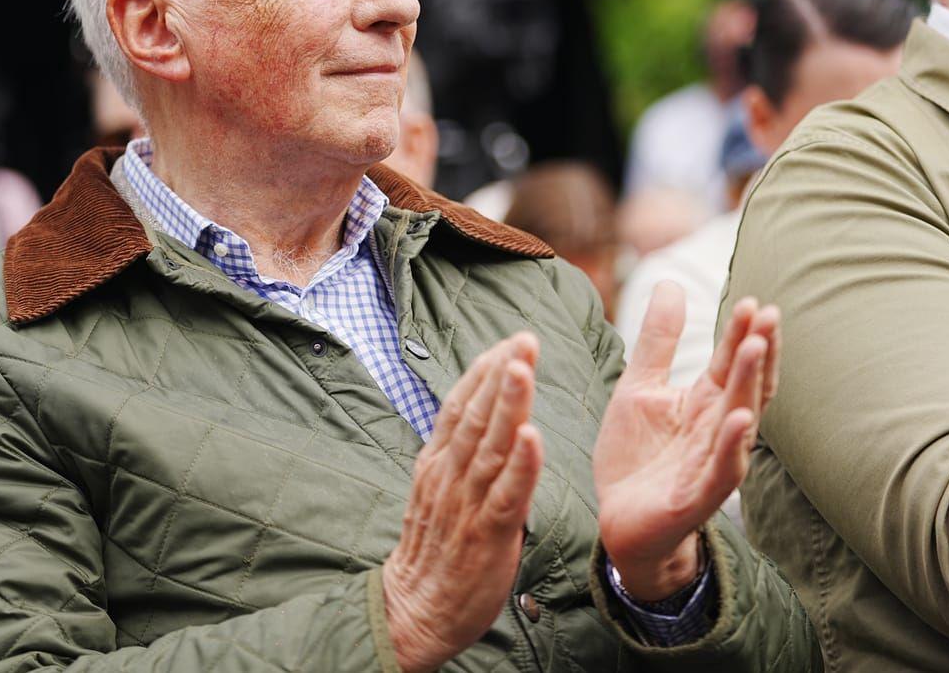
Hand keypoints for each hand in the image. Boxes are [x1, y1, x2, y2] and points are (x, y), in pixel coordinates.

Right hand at [383, 333, 543, 672]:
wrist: (414, 610)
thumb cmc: (436, 551)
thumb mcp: (439, 492)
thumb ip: (459, 457)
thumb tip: (483, 423)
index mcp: (438, 463)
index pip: (460, 406)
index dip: (485, 372)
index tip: (509, 341)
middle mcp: (449, 475)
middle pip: (476, 416)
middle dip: (502, 374)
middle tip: (525, 338)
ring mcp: (466, 503)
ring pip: (490, 446)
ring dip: (510, 405)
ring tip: (526, 369)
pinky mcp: (485, 533)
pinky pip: (506, 495)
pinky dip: (521, 466)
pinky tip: (534, 438)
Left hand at [593, 283, 778, 600]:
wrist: (619, 520)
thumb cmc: (637, 455)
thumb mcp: (640, 387)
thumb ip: (657, 340)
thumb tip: (671, 283)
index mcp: (706, 403)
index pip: (730, 362)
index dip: (741, 333)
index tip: (753, 300)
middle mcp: (717, 430)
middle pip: (744, 385)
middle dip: (757, 351)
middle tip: (767, 314)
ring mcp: (712, 463)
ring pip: (739, 421)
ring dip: (748, 385)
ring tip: (755, 348)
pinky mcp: (698, 496)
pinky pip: (721, 470)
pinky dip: (732, 446)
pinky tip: (740, 420)